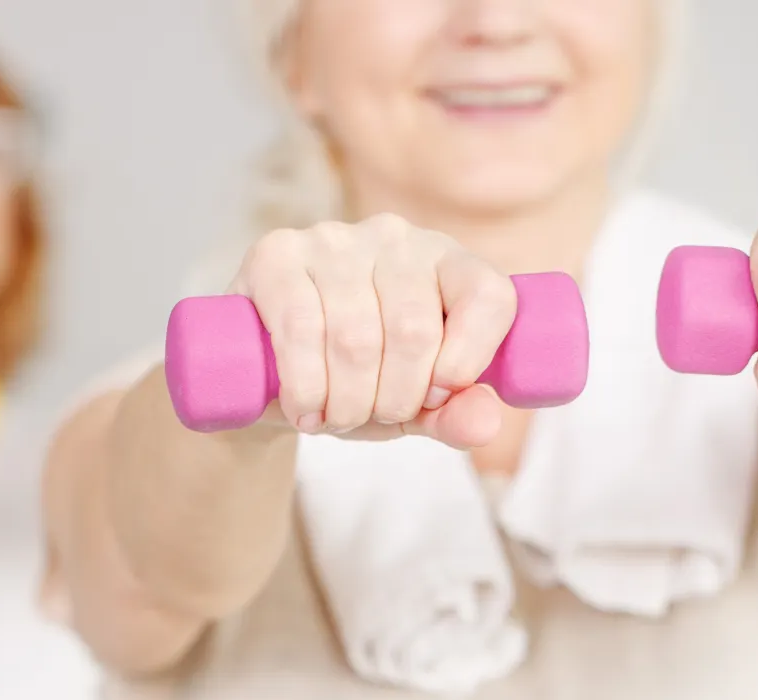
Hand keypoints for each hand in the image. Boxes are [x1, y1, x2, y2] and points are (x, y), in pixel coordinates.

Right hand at [227, 214, 515, 448]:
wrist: (268, 372)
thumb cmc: (356, 380)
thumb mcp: (413, 408)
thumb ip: (454, 416)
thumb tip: (484, 424)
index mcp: (446, 261)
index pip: (488, 296)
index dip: (469, 362)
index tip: (434, 399)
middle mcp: (394, 237)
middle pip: (414, 329)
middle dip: (393, 399)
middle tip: (369, 418)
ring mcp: (332, 240)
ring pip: (355, 336)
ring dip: (346, 402)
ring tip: (334, 418)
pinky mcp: (276, 254)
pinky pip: (300, 327)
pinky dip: (306, 386)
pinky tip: (304, 408)